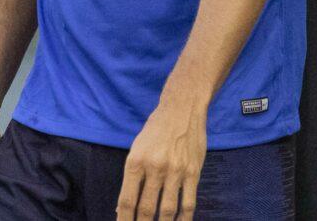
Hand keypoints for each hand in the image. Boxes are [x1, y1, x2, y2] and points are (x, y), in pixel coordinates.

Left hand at [116, 97, 206, 219]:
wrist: (182, 107)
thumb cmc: (156, 128)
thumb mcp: (137, 148)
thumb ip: (132, 178)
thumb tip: (123, 209)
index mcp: (136, 161)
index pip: (127, 201)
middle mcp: (154, 167)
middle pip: (146, 209)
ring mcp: (175, 170)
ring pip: (167, 211)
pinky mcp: (193, 172)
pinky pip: (188, 203)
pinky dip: (183, 220)